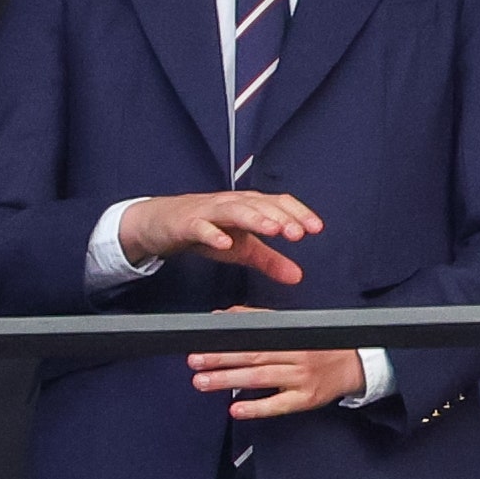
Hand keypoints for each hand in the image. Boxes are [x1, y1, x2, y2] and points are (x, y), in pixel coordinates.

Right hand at [118, 191, 322, 284]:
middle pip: (261, 205)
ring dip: (255, 219)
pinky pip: (200, 226)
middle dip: (281, 218)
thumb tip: (298, 275)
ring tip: (273, 230)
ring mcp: (209, 211)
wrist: (162, 222)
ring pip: (235, 210)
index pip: (279, 204)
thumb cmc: (208, 229)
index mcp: (250, 206)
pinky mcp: (187, 222)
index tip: (317, 228)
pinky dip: (213, 233)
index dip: (299, 213)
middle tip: (297, 233)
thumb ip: (270, 260)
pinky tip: (225, 243)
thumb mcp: (242, 247)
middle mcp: (233, 203)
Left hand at [188, 306, 363, 418]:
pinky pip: (278, 405)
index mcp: (295, 333)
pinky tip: (235, 409)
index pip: (258, 333)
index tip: (206, 337)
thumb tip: (228, 316)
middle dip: (222, 358)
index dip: (231, 335)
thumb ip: (265, 322)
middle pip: (255, 355)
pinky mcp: (305, 399)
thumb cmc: (320, 346)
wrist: (355, 366)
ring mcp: (301, 378)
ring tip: (203, 382)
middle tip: (196, 360)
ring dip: (229, 380)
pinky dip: (256, 407)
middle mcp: (298, 353)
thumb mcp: (298, 328)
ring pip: (261, 378)